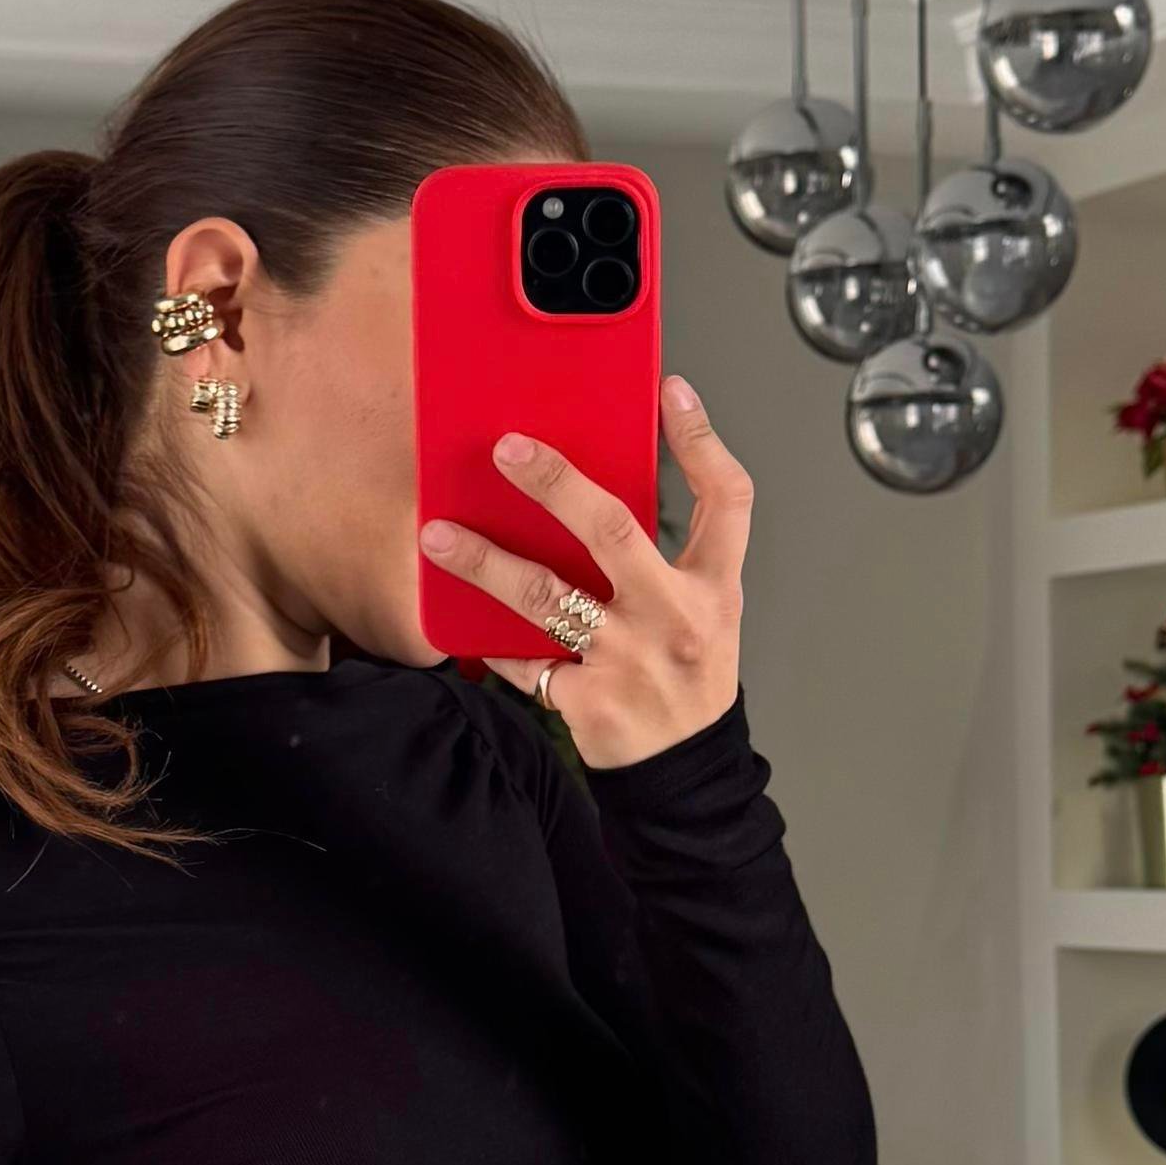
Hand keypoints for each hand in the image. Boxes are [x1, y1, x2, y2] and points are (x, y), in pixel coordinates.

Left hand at [419, 376, 750, 768]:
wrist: (686, 773)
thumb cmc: (686, 679)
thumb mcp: (704, 614)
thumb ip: (664, 558)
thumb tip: (588, 493)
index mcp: (714, 590)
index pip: (727, 501)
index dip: (702, 442)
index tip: (672, 391)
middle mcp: (676, 620)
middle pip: (615, 531)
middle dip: (557, 484)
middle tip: (508, 449)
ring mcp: (630, 661)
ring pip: (546, 597)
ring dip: (485, 562)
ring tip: (439, 536)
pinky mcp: (589, 701)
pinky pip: (525, 660)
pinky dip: (491, 639)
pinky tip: (456, 618)